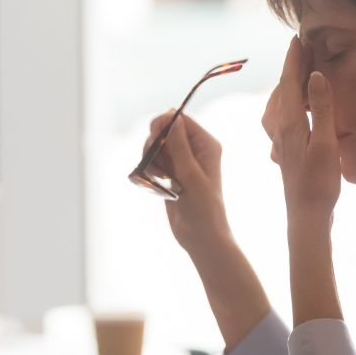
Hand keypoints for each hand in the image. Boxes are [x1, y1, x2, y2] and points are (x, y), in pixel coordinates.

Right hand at [142, 111, 230, 252]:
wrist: (201, 237)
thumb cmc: (203, 208)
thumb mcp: (191, 175)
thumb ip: (180, 146)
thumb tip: (173, 117)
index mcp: (206, 145)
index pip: (181, 120)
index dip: (164, 124)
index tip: (154, 139)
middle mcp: (194, 150)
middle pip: (164, 130)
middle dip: (155, 144)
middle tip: (154, 162)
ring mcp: (181, 162)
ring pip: (156, 147)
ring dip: (151, 159)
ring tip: (160, 178)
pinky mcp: (170, 174)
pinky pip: (153, 162)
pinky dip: (149, 170)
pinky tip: (156, 184)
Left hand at [262, 36, 340, 220]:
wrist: (306, 215)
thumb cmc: (319, 183)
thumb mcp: (326, 144)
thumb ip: (322, 109)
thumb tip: (316, 75)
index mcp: (289, 122)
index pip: (289, 81)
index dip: (294, 58)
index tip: (298, 37)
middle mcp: (280, 128)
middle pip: (283, 89)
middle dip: (292, 66)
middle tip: (303, 47)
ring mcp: (281, 139)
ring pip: (279, 102)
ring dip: (289, 84)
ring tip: (300, 70)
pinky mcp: (285, 149)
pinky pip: (282, 116)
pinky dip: (289, 102)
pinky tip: (296, 107)